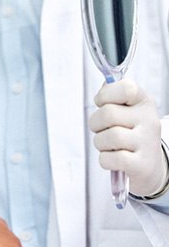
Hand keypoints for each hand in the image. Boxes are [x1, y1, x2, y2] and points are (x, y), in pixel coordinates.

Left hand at [88, 79, 167, 195]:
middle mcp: (150, 120)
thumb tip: (106, 82)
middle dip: (96, 123)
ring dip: (100, 142)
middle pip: (108, 114)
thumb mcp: (125, 109)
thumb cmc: (129, 132)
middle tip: (102, 129)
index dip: (106, 94)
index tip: (102, 103)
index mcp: (144, 102)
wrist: (148, 165)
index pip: (126, 88)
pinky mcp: (142, 165)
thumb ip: (112, 93)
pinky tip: (113, 158)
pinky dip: (105, 159)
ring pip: (109, 137)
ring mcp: (148, 143)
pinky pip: (110, 158)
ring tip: (109, 145)